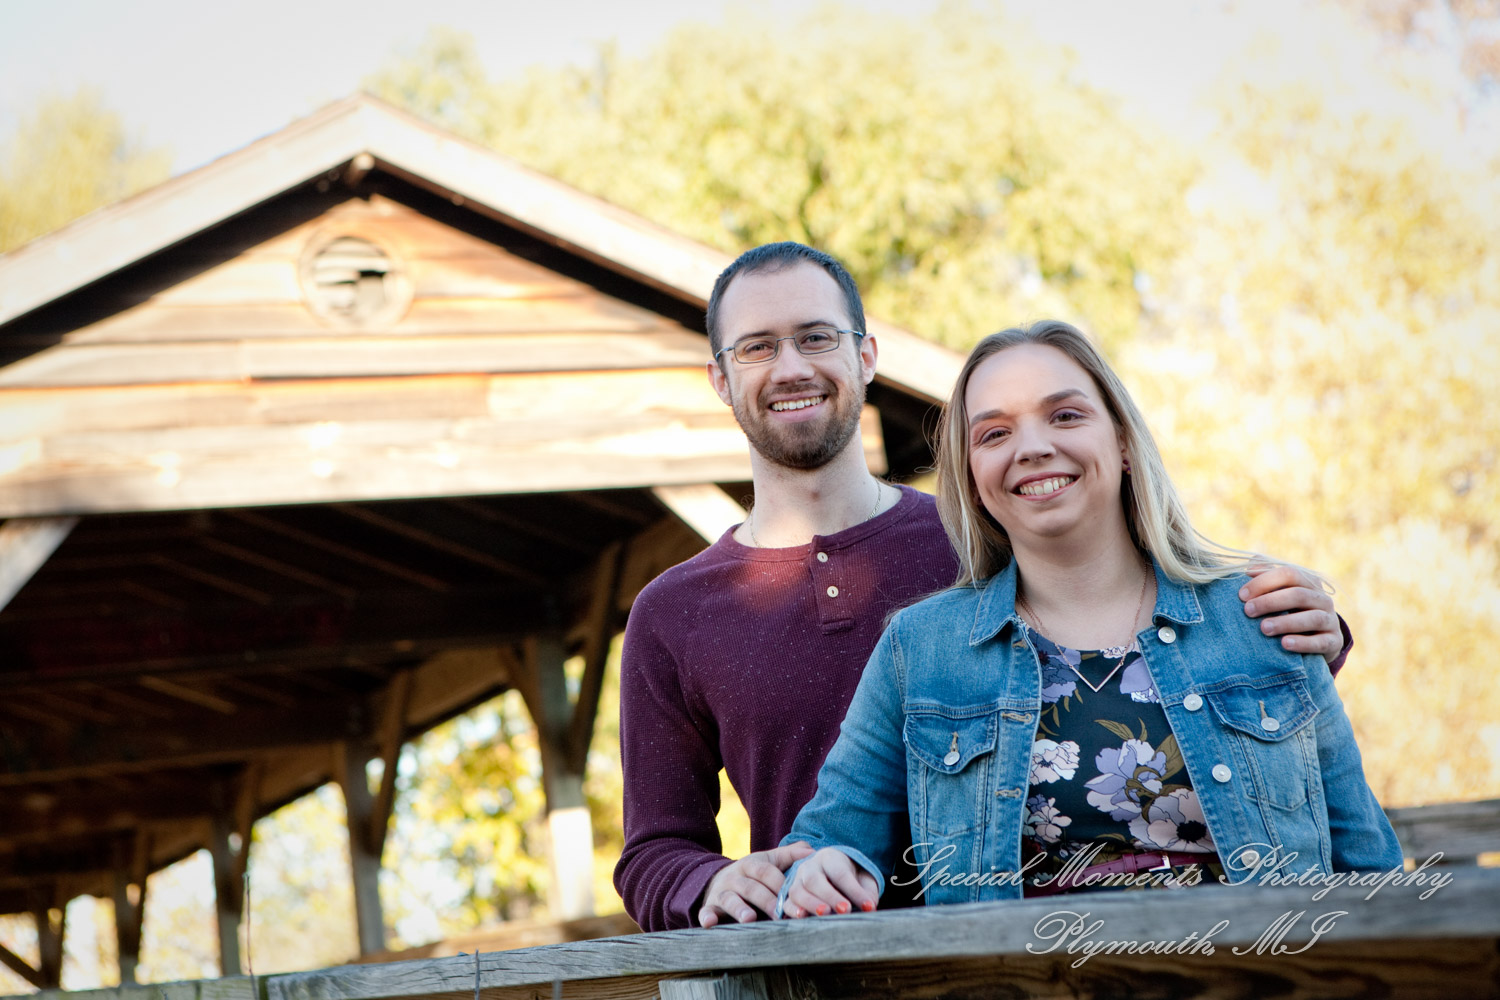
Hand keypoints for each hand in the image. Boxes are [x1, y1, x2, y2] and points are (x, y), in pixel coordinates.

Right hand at [698, 842, 813, 926]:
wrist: (718, 880)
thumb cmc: (753, 874)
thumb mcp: (768, 861)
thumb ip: (790, 855)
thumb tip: (813, 851)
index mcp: (751, 864)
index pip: (767, 872)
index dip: (781, 885)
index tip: (796, 898)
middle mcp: (735, 877)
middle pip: (752, 888)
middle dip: (767, 901)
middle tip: (780, 915)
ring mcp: (721, 892)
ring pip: (730, 899)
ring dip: (739, 908)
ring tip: (750, 919)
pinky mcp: (709, 907)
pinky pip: (705, 911)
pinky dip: (706, 917)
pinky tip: (709, 923)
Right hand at [780, 847, 878, 918]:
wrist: (831, 875)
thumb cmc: (851, 879)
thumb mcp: (862, 880)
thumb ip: (867, 892)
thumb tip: (870, 907)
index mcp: (830, 857)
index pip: (841, 873)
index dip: (855, 891)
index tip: (869, 907)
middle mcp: (810, 866)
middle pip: (815, 880)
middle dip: (830, 896)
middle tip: (845, 910)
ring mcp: (796, 881)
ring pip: (798, 891)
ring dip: (810, 903)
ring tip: (824, 914)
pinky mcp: (789, 896)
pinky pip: (786, 903)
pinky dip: (792, 910)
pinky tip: (802, 917)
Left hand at [1239, 564, 1340, 661]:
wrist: (1318, 639)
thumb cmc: (1290, 611)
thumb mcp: (1280, 593)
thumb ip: (1266, 578)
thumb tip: (1249, 569)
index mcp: (1308, 582)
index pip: (1289, 574)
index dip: (1264, 582)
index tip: (1241, 595)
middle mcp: (1322, 599)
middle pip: (1298, 595)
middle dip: (1270, 602)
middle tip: (1248, 611)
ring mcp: (1330, 620)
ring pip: (1313, 618)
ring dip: (1286, 623)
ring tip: (1264, 628)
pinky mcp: (1333, 641)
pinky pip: (1321, 642)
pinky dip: (1303, 643)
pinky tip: (1284, 644)